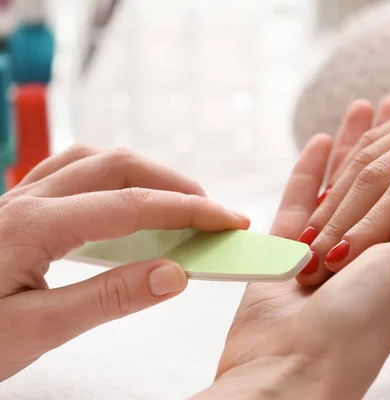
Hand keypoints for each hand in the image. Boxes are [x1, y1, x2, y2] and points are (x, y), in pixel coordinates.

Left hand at [0, 146, 249, 380]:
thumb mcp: (36, 331)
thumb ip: (109, 298)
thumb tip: (175, 274)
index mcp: (34, 226)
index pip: (131, 205)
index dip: (188, 209)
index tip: (229, 218)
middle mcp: (27, 200)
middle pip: (117, 165)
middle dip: (173, 183)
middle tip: (211, 212)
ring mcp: (17, 199)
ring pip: (93, 160)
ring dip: (142, 174)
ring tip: (173, 202)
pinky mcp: (14, 209)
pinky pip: (69, 171)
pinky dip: (110, 176)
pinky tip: (120, 200)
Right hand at [193, 99, 389, 399]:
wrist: (298, 363)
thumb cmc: (367, 321)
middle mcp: (373, 242)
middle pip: (384, 177)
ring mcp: (328, 241)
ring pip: (345, 180)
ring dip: (355, 144)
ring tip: (362, 106)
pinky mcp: (288, 245)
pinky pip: (301, 197)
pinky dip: (310, 170)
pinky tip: (321, 141)